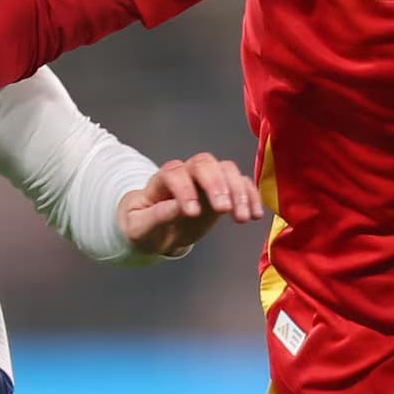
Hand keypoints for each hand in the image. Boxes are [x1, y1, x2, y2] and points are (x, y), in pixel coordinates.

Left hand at [118, 153, 262, 258]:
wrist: (154, 230)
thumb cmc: (143, 227)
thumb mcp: (139, 228)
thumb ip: (155, 217)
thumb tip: (176, 209)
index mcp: (161, 181)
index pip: (174, 174)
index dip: (185, 190)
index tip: (193, 214)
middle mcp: (186, 173)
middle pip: (203, 163)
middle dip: (215, 184)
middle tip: (224, 209)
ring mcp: (206, 180)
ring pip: (226, 169)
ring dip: (237, 190)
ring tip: (242, 218)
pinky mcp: (223, 190)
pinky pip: (241, 183)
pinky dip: (251, 196)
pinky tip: (255, 215)